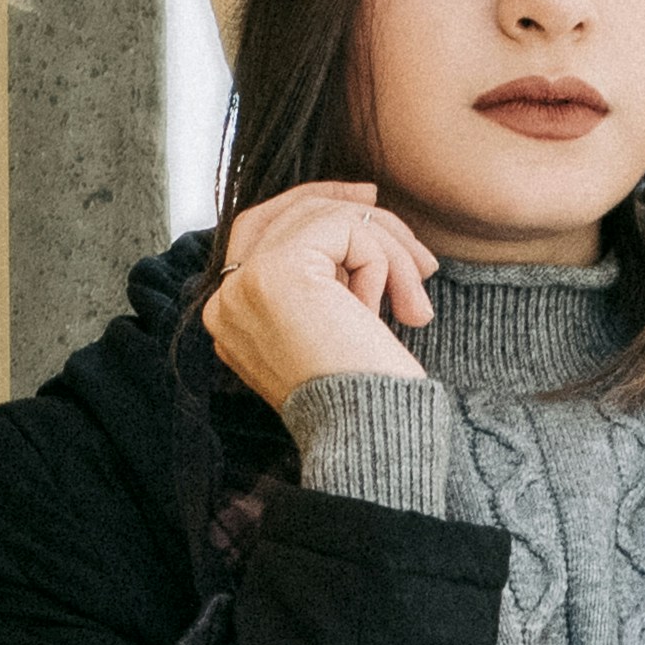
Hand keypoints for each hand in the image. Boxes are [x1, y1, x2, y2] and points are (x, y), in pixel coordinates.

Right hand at [203, 183, 439, 406]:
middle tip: (412, 244)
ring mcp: (246, 283)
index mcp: (234, 319)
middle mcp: (227, 301)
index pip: (265, 231)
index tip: (372, 204)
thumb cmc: (369, 403)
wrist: (373, 441)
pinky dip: (384, 259)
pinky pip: (343, 227)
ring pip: (323, 216)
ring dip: (387, 250)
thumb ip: (329, 279)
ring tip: (416, 305)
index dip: (319, 206)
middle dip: (358, 216)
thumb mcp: (337, 329)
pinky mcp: (278, 271)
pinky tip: (400, 311)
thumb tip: (365, 207)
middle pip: (290, 213)